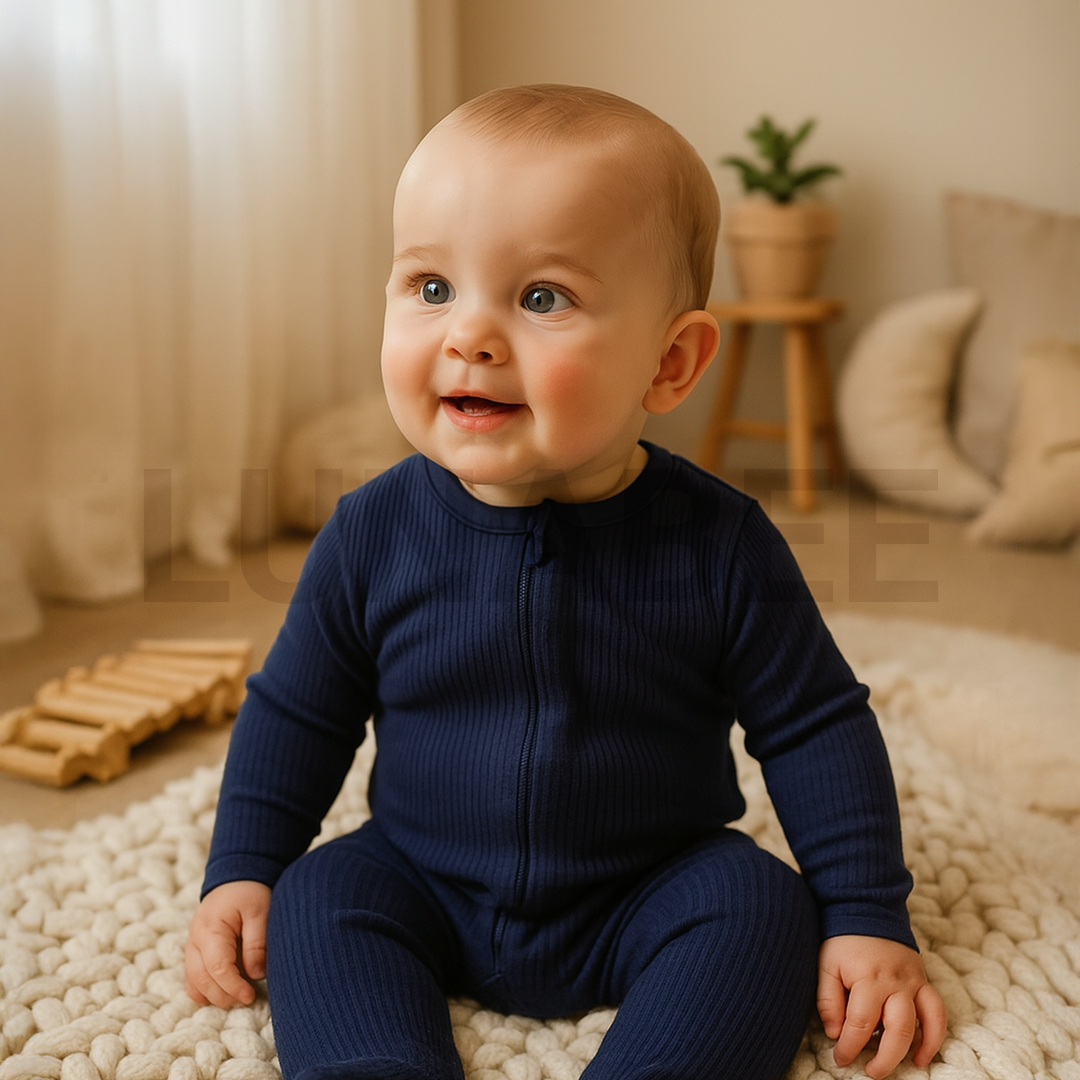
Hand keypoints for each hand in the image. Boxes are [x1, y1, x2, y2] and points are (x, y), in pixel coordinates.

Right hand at [186, 880, 270, 1007]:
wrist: (236, 875)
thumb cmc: (250, 892)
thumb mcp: (260, 911)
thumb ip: (257, 943)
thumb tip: (256, 975)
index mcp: (211, 929)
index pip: (217, 968)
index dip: (233, 987)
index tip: (250, 996)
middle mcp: (195, 941)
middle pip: (202, 980)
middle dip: (223, 996)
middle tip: (247, 999)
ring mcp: (192, 946)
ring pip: (194, 982)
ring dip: (213, 995)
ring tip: (237, 997)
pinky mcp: (195, 950)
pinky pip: (193, 977)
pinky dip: (205, 989)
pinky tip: (224, 992)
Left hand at [817, 935, 946, 1078]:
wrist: (864, 908)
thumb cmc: (841, 940)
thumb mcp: (825, 965)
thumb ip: (828, 1000)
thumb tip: (835, 1033)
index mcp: (868, 978)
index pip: (860, 1024)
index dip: (850, 1046)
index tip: (840, 1058)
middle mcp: (895, 982)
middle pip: (897, 1031)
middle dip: (884, 1058)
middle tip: (870, 1071)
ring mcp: (914, 981)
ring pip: (924, 1023)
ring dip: (916, 1049)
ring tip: (907, 1067)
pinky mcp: (924, 980)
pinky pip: (937, 1011)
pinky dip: (935, 1034)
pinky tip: (925, 1052)